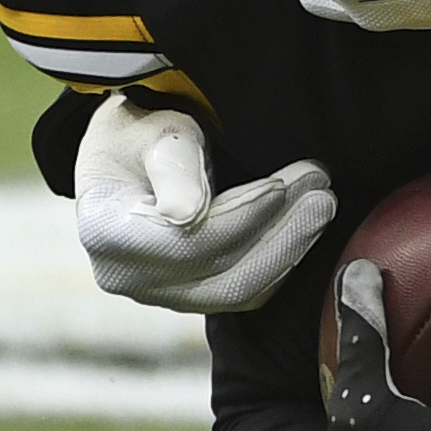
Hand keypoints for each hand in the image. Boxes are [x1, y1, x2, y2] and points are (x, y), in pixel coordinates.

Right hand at [71, 93, 330, 315]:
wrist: (128, 158)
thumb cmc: (141, 134)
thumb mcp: (153, 132)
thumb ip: (173, 167)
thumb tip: (186, 216)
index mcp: (107, 232)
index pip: (189, 240)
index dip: (243, 215)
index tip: (282, 183)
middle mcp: (127, 276)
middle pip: (220, 274)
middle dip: (280, 233)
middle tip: (323, 191)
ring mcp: (157, 295)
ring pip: (238, 291)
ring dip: (289, 249)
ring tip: (322, 204)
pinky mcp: (187, 297)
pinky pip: (244, 294)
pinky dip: (280, 264)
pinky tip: (305, 229)